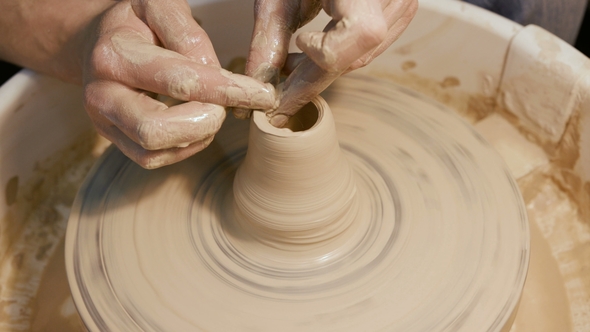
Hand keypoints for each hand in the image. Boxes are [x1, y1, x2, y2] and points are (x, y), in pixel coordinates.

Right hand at [83, 0, 276, 167]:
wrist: (96, 43)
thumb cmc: (135, 23)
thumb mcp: (159, 6)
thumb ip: (189, 34)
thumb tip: (215, 74)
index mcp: (115, 55)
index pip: (180, 81)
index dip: (227, 90)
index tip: (262, 94)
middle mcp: (102, 94)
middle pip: (157, 129)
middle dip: (205, 121)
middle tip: (225, 104)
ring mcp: (105, 122)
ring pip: (155, 151)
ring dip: (197, 135)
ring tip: (209, 109)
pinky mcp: (115, 141)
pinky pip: (154, 159)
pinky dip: (185, 146)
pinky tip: (195, 122)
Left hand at [238, 0, 416, 125]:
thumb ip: (269, 35)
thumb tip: (259, 82)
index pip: (361, 34)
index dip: (326, 55)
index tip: (294, 55)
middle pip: (359, 53)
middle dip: (315, 75)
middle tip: (281, 88)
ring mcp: (403, 1)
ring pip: (364, 56)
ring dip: (325, 66)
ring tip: (294, 59)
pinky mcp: (401, 8)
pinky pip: (372, 47)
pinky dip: (340, 54)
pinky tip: (314, 47)